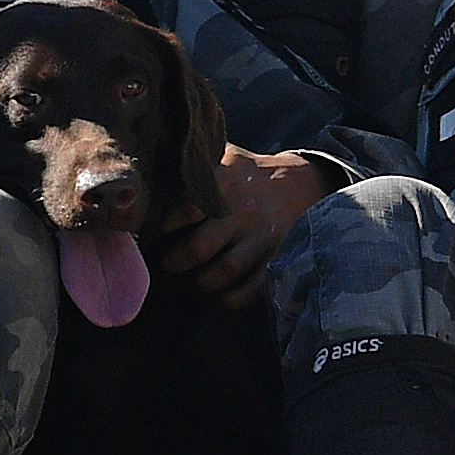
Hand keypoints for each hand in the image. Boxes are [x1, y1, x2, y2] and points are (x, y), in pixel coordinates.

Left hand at [156, 144, 327, 299]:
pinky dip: (234, 298)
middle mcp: (244, 209)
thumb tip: (153, 167)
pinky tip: (222, 296)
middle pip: (200, 246)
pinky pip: (254, 286)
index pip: (186, 208)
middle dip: (176, 261)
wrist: (300, 182)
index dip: (165, 224)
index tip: (156, 231)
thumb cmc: (249, 174)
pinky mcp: (279, 255)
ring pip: (226, 269)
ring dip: (204, 281)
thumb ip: (195, 161)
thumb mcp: (225, 156)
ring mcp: (264, 234)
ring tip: (197, 279)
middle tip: (168, 262)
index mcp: (226, 181)